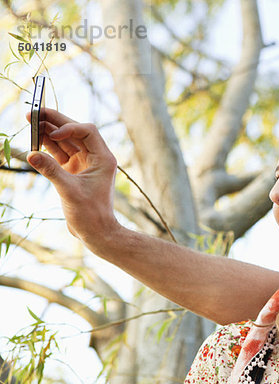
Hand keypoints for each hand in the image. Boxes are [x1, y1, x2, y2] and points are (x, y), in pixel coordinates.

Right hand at [26, 108, 119, 242]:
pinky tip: (34, 140)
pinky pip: (60, 153)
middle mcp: (95, 157)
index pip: (88, 131)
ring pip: (65, 141)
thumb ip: (51, 171)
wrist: (96, 232)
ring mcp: (84, 164)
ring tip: (30, 120)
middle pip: (75, 132)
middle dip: (55, 122)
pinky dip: (47, 147)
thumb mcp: (69, 191)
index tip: (53, 133)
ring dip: (48, 132)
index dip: (69, 127)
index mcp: (103, 158)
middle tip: (34, 112)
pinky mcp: (74, 171)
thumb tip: (31, 154)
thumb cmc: (90, 214)